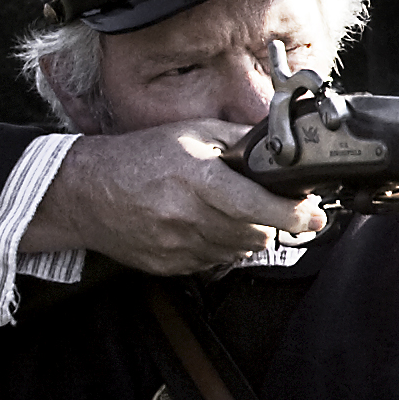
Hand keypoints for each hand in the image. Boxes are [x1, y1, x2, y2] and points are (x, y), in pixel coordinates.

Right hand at [27, 123, 325, 276]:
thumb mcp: (190, 134)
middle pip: (255, 233)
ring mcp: (177, 245)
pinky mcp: (170, 265)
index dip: (294, 214)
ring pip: (238, 251)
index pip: (257, 205)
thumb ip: (239, 141)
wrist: (84, 191)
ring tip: (228, 213)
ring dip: (246, 236)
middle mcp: (188, 215)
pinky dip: (220, 248)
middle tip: (264, 206)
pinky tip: (204, 226)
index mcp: (197, 179)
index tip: (314, 215)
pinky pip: (214, 262)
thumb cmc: (139, 158)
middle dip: (270, 222)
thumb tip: (282, 147)